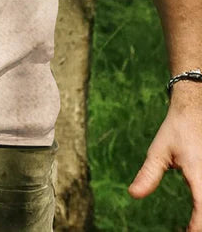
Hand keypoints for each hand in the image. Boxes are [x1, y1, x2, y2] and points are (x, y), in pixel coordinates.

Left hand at [128, 91, 201, 231]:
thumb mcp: (159, 151)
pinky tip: (198, 211)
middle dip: (200, 222)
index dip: (196, 226)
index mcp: (199, 172)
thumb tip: (133, 195)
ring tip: (192, 222)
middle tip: (188, 228)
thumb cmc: (176, 129)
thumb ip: (149, 174)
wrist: (193, 108)